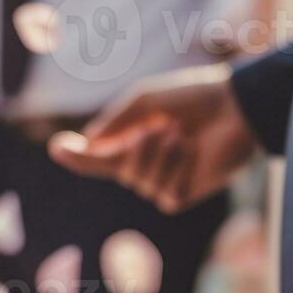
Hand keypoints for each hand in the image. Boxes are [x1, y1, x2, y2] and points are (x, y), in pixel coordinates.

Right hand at [47, 64, 257, 213]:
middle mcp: (145, 162)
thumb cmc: (192, 98)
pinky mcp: (184, 194)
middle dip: (133, 148)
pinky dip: (174, 170)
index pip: (97, 155)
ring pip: (138, 182)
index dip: (77, 155)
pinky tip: (191, 154)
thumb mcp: (145, 102)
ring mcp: (163, 180)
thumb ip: (113, 124)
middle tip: (159, 128)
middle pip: (115, 169)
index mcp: (132, 139)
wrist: (236, 108)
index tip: (56, 147)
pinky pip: (162, 193)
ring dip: (158, 156)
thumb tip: (85, 143)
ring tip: (182, 136)